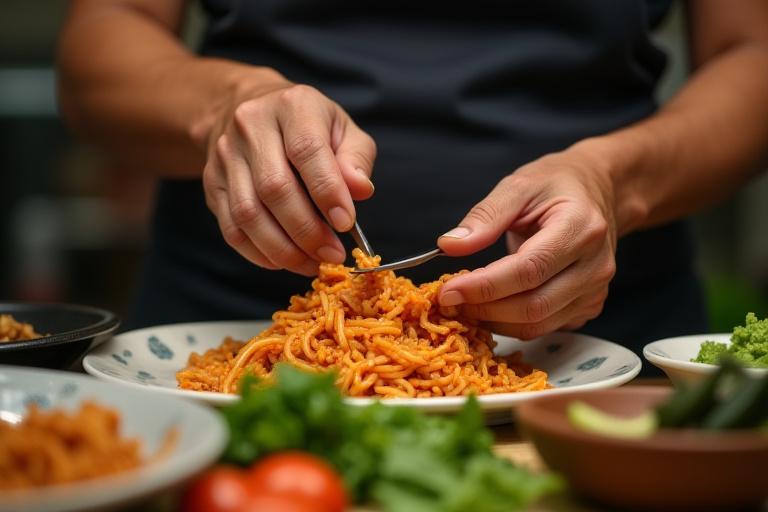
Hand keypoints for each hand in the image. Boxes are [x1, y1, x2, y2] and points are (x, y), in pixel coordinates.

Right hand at [201, 70, 375, 274]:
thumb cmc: (306, 124)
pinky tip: (285, 261)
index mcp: (292, 106)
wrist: (247, 108)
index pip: (306, 150)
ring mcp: (225, 155)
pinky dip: (259, 253)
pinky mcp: (213, 183)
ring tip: (312, 263)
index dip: (327, 191)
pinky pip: (231, 229)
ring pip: (248, 214)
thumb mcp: (341, 128)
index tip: (345, 223)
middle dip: (307, 230)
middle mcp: (251, 126)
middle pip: (274, 188)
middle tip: (332, 254)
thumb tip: (360, 190)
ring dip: (283, 249)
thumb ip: (356, 159)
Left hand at [437, 146, 617, 339]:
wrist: (596, 192)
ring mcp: (596, 290)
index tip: (449, 290)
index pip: (529, 269)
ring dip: (494, 322)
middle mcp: (595, 265)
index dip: (485, 285)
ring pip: (538, 324)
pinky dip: (511, 324)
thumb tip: (449, 245)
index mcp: (581, 228)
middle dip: (485, 309)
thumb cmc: (556, 186)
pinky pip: (545, 327)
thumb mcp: (518, 186)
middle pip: (534, 305)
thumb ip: (485, 216)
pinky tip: (490, 308)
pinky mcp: (589, 306)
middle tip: (450, 300)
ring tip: (464, 306)